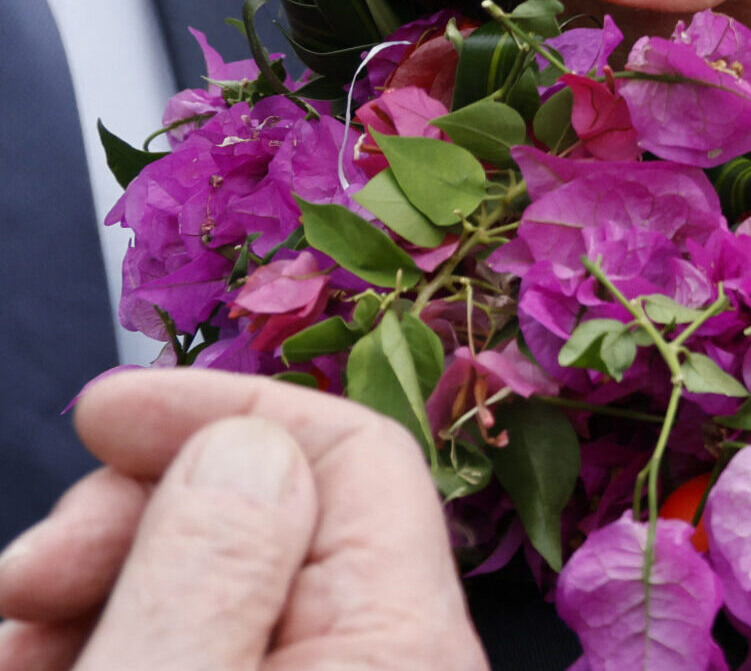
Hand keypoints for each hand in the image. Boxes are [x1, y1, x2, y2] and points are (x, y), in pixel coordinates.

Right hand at [0, 371, 485, 670]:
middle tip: (25, 581)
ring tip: (12, 646)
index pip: (354, 453)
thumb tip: (245, 444)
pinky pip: (212, 654)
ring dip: (104, 591)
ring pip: (223, 593)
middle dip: (136, 518)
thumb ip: (213, 564)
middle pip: (278, 517)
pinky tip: (36, 664)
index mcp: (403, 641)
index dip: (220, 412)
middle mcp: (389, 665)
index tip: (98, 416)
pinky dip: (119, 644)